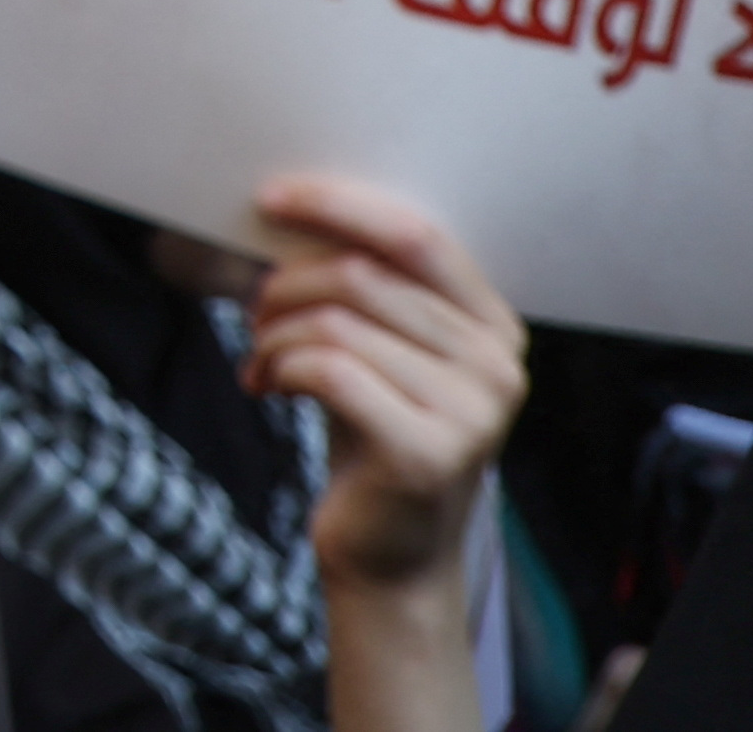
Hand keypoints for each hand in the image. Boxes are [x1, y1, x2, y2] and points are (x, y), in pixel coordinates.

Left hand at [250, 173, 524, 591]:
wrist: (391, 554)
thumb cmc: (373, 432)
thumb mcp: (384, 349)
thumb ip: (368, 285)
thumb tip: (290, 206)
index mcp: (495, 326)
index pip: (417, 236)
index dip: (338, 206)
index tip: (269, 199)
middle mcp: (498, 366)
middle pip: (363, 276)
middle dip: (286, 286)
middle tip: (253, 315)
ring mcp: (472, 414)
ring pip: (337, 322)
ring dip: (273, 333)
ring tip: (261, 359)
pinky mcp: (428, 454)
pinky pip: (328, 371)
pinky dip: (277, 368)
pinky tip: (264, 387)